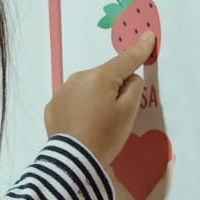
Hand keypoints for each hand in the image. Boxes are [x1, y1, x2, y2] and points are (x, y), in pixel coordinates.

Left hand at [44, 30, 154, 167]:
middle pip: (104, 76)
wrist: (73, 163)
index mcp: (100, 76)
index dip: (139, 50)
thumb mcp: (128, 112)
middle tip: (116, 113)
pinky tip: (81, 125)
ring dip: (94, 97)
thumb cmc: (105, 136)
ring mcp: (61, 92)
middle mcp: (78, 78)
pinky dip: (79, 108)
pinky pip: (71, 101)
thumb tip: (130, 76)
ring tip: (96, 122)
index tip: (148, 37)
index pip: (125, 60)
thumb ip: (134, 87)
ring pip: (86, 87)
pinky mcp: (52, 107)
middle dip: (112, 86)